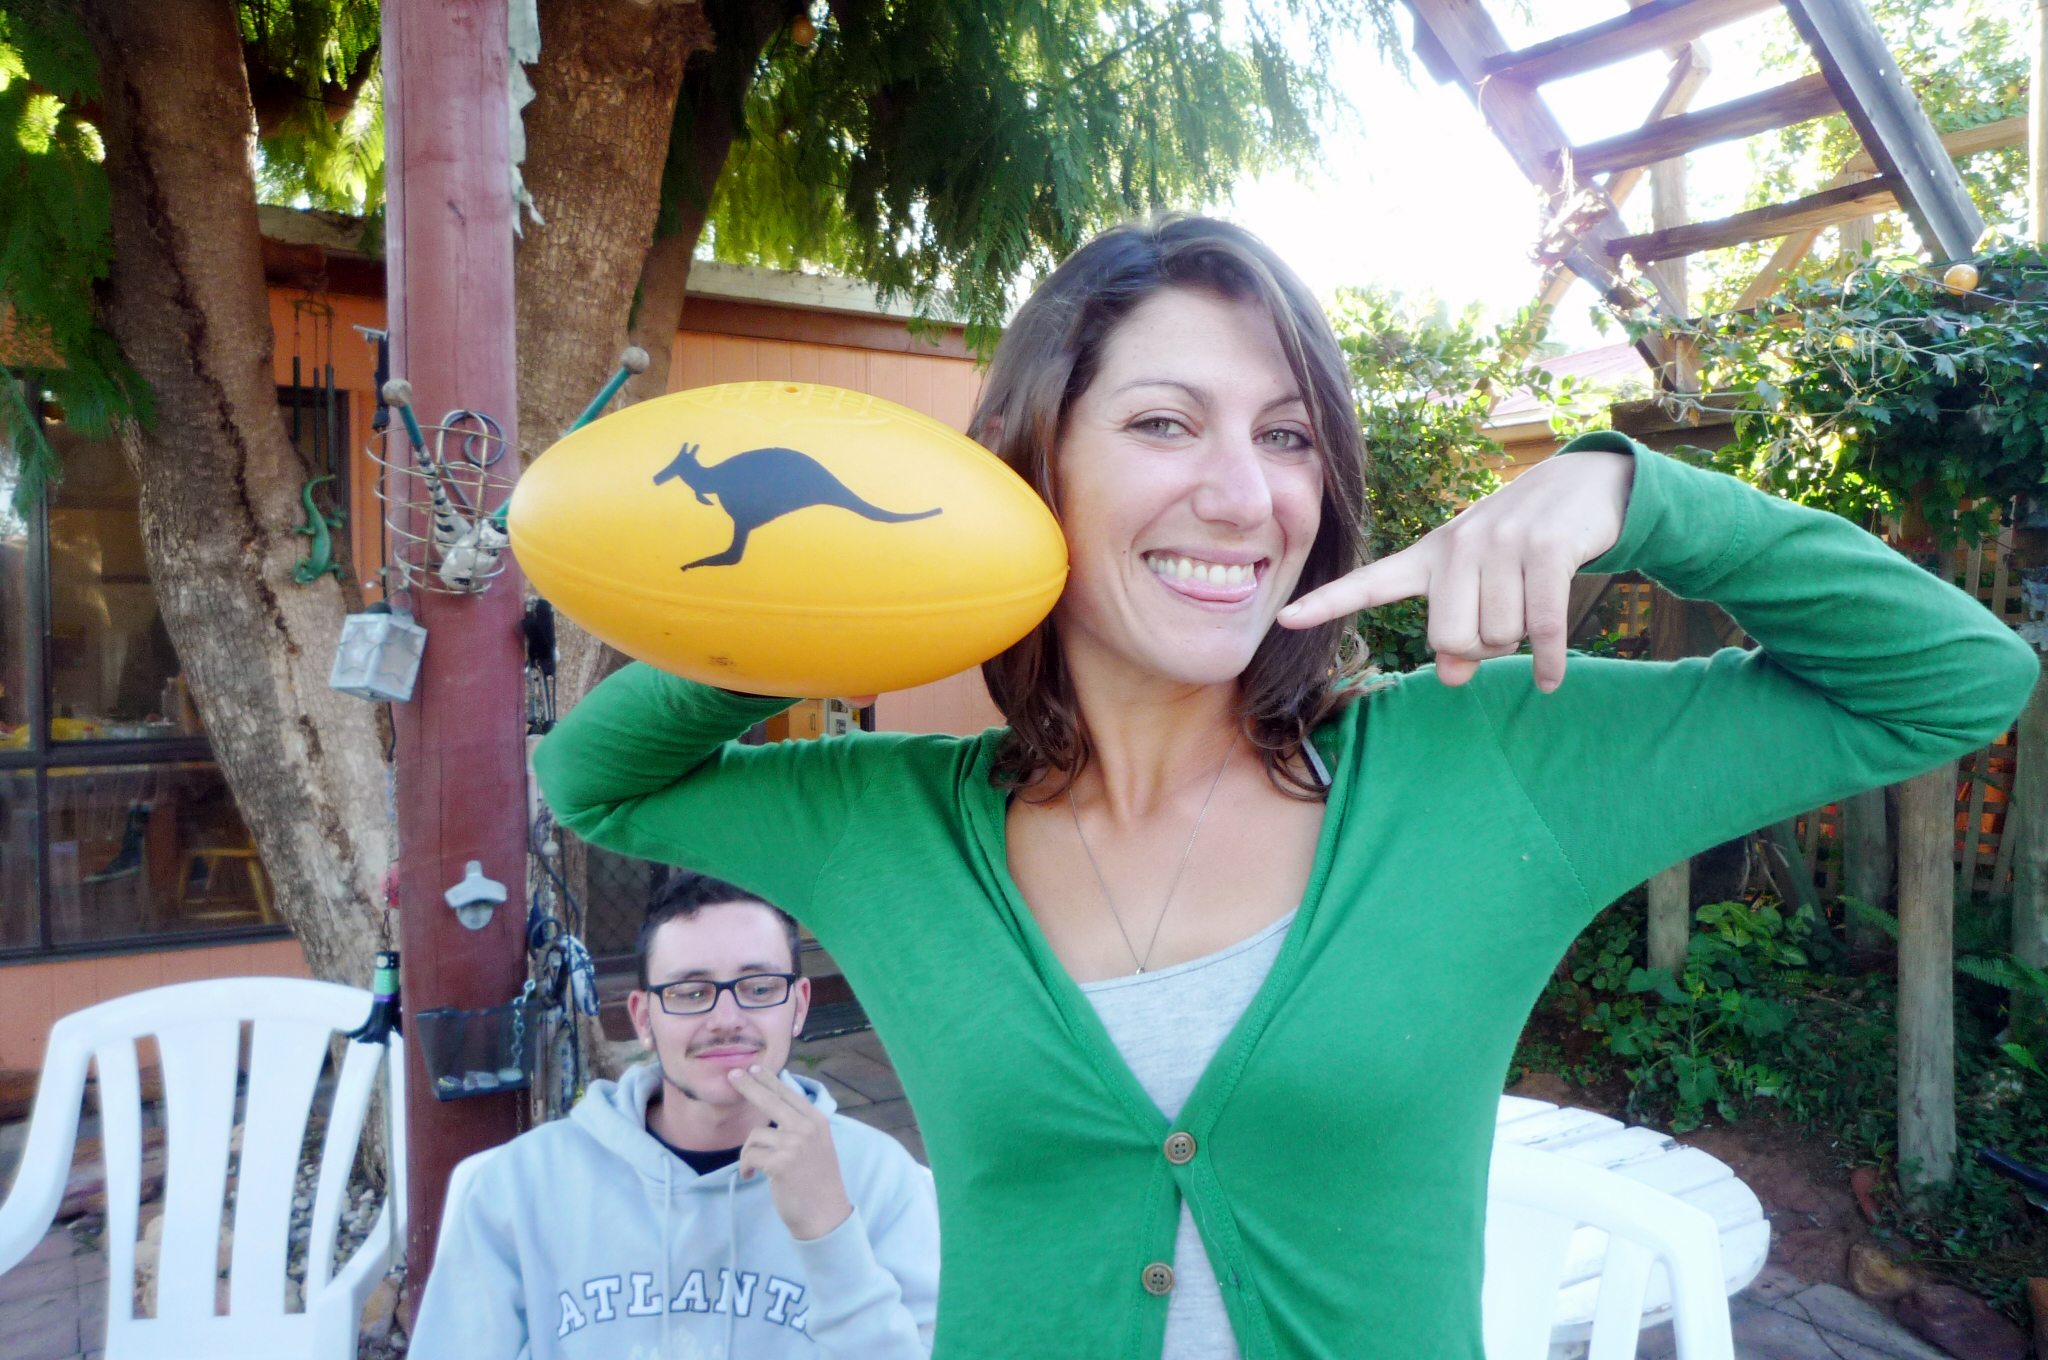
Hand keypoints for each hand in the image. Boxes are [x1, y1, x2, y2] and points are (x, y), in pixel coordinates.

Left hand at [730, 1066, 853, 1240]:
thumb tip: (775, 1105)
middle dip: (748, 1086)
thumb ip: (800, 1125)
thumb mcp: (817, 1145)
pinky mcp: (780, 1162)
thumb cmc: (817, 1182)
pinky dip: (745, 1166)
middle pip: (769, 1099)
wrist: (825, 1215)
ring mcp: (794, 1144)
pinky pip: (750, 1156)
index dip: (768, 1079)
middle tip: (732, 1075)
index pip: (788, 1093)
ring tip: (753, 1168)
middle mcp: (807, 1127)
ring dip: (748, 1153)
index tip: (752, 1069)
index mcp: (816, 1120)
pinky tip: (750, 1176)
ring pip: (755, 1135)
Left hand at [1278, 451, 1632, 691]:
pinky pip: (1541, 629)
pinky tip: (1549, 680)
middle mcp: (1457, 546)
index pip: (1369, 583)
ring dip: (1520, 640)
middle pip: (1450, 639)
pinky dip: (1546, 661)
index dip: (1327, 602)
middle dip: (1481, 650)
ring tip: (1531, 601)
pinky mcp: (1545, 551)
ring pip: (1499, 637)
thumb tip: (1448, 677)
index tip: (1284, 619)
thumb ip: (1456, 631)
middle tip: (1503, 622)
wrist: (1582, 486)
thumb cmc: (1519, 547)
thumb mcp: (1478, 583)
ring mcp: (1501, 545)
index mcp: (1430, 556)